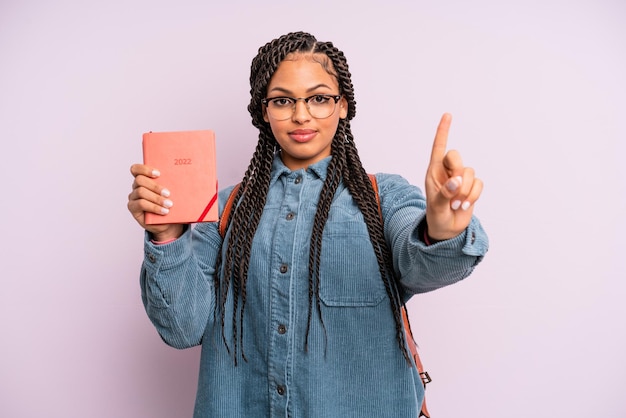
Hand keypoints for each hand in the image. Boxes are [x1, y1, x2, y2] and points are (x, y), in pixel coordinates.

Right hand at [127, 164, 184, 240]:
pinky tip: (164, 211)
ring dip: (156, 198)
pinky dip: (154, 207)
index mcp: (145, 179)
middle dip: (155, 186)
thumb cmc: (171, 205)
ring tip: (169, 204)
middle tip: (168, 193)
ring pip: (140, 192)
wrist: (169, 222)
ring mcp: (134, 197)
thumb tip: (186, 177)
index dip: (145, 169)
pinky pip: (141, 204)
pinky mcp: (133, 208)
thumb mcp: (173, 193)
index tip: (158, 173)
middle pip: (139, 180)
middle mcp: (136, 187)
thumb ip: (173, 184)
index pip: (137, 169)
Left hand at [424, 113, 482, 239]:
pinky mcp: (472, 187)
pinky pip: (479, 183)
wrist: (447, 229)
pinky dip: (473, 196)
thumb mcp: (436, 207)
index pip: (438, 147)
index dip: (443, 131)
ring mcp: (461, 179)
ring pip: (470, 172)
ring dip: (465, 192)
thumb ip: (444, 194)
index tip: (447, 115)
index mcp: (433, 171)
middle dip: (456, 173)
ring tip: (455, 204)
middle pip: (457, 157)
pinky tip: (463, 205)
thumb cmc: (436, 216)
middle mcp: (447, 172)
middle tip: (452, 191)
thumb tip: (456, 181)